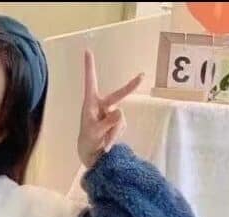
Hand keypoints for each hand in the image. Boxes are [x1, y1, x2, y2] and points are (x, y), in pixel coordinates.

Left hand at [77, 50, 142, 168]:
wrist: (91, 154)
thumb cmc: (87, 140)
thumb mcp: (94, 133)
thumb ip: (106, 123)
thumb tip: (120, 112)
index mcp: (91, 103)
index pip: (90, 83)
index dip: (89, 67)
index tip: (87, 50)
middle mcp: (103, 105)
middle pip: (118, 95)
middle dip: (130, 87)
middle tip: (142, 76)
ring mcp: (112, 113)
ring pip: (120, 120)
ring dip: (113, 133)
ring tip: (104, 145)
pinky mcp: (119, 122)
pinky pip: (121, 127)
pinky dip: (114, 137)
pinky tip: (107, 144)